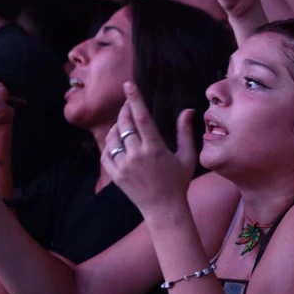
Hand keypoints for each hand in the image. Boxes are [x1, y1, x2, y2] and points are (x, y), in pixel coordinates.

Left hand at [100, 82, 194, 217]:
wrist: (164, 209)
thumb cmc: (178, 181)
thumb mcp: (187, 156)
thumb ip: (185, 132)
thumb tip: (187, 110)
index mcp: (155, 148)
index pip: (141, 117)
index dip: (134, 99)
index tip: (128, 85)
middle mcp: (137, 155)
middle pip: (124, 124)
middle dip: (124, 110)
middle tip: (127, 104)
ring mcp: (124, 166)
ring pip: (112, 137)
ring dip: (116, 127)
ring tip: (123, 125)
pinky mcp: (116, 176)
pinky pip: (105, 153)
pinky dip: (109, 145)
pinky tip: (116, 142)